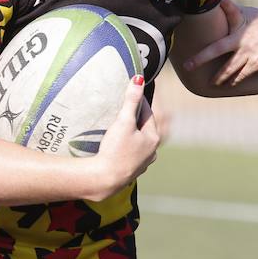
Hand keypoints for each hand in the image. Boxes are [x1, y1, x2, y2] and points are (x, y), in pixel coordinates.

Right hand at [92, 75, 159, 199]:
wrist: (104, 179)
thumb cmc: (115, 149)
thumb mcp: (123, 122)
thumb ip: (131, 100)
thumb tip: (139, 79)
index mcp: (153, 138)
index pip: (147, 113)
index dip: (138, 102)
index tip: (132, 93)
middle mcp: (152, 151)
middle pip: (144, 128)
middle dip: (135, 118)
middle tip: (123, 109)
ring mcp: (143, 163)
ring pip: (138, 142)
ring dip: (131, 134)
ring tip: (119, 127)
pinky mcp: (132, 172)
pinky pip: (131, 154)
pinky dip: (126, 148)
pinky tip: (118, 147)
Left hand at [183, 0, 257, 85]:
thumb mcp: (253, 15)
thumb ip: (234, 11)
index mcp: (240, 30)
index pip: (218, 36)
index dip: (205, 42)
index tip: (191, 45)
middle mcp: (244, 43)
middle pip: (218, 53)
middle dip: (201, 60)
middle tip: (188, 67)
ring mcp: (252, 56)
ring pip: (230, 70)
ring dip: (220, 78)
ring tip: (212, 83)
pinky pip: (243, 75)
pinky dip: (235, 80)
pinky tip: (230, 84)